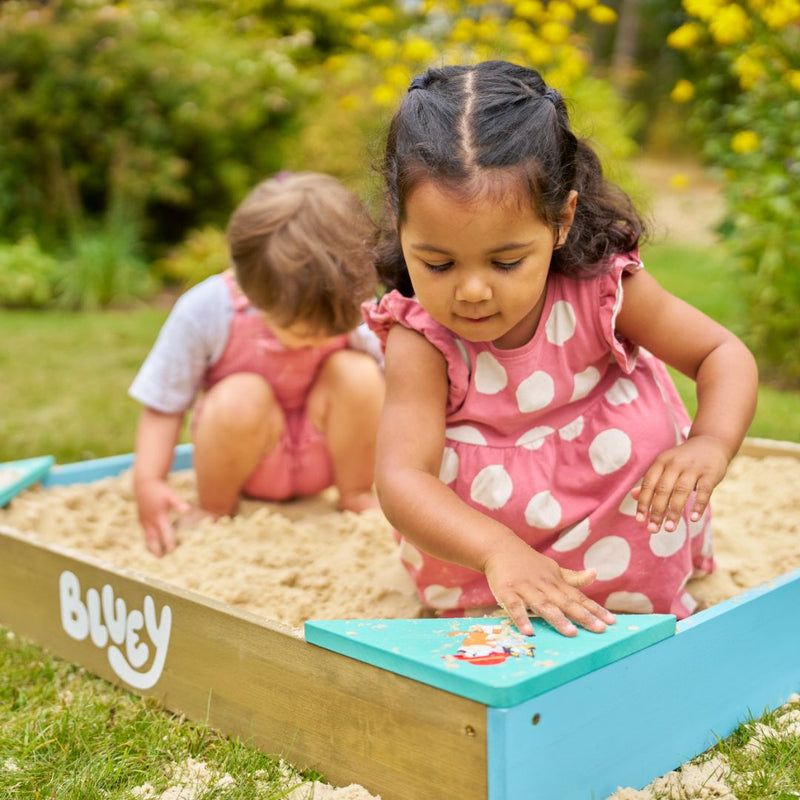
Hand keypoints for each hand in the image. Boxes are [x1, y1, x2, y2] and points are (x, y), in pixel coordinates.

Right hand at [135, 478, 190, 556]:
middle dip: (157, 550)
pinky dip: (148, 541)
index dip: (169, 542)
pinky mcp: (141, 519)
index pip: (165, 533)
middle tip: (161, 560)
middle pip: (153, 540)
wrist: (144, 483)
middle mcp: (150, 521)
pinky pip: (144, 533)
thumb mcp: (170, 495)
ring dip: (151, 547)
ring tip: (155, 556)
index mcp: (159, 517)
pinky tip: (151, 545)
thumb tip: (187, 510)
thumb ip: (178, 503)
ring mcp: (144, 521)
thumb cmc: (160, 489)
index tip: (172, 551)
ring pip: (147, 538)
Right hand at [484, 540, 615, 636]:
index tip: (611, 622)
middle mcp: (543, 584)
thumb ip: (573, 577)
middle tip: (600, 629)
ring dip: (557, 618)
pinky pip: (514, 606)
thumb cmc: (528, 563)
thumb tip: (596, 574)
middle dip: (583, 616)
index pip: (578, 597)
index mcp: (555, 581)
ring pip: (543, 604)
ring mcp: (525, 588)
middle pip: (565, 602)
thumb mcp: (553, 568)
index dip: (594, 609)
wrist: (500, 547)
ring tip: (571, 632)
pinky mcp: (507, 591)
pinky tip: (528, 631)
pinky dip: (521, 618)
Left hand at [633, 435, 729, 533]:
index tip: (640, 520)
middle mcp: (675, 463)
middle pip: (663, 489)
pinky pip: (703, 491)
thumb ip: (652, 481)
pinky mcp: (710, 473)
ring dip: (674, 511)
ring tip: (669, 528)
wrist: (711, 443)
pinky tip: (693, 519)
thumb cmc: (684, 460)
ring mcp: (693, 468)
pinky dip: (698, 505)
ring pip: (681, 491)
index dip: (643, 502)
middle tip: (653, 530)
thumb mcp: (665, 466)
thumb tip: (633, 496)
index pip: (648, 484)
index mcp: (661, 462)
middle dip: (657, 511)